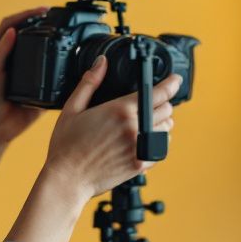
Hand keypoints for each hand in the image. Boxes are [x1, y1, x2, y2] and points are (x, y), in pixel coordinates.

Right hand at [0, 6, 49, 147]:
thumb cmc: (13, 114)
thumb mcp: (40, 94)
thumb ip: (53, 83)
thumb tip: (78, 79)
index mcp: (9, 58)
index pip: (20, 30)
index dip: (34, 19)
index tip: (52, 13)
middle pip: (12, 24)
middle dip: (29, 14)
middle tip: (47, 8)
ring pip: (4, 32)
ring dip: (20, 19)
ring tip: (36, 12)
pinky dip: (6, 42)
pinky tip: (15, 33)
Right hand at [43, 56, 181, 199]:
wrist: (67, 179)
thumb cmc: (66, 146)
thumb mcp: (72, 108)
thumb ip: (89, 83)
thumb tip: (101, 62)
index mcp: (120, 110)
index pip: (158, 92)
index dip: (171, 84)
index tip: (174, 80)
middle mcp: (135, 128)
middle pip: (167, 110)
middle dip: (161, 104)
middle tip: (150, 104)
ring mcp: (140, 148)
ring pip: (166, 130)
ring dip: (161, 124)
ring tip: (145, 124)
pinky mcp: (141, 164)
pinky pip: (160, 150)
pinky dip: (156, 144)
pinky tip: (141, 142)